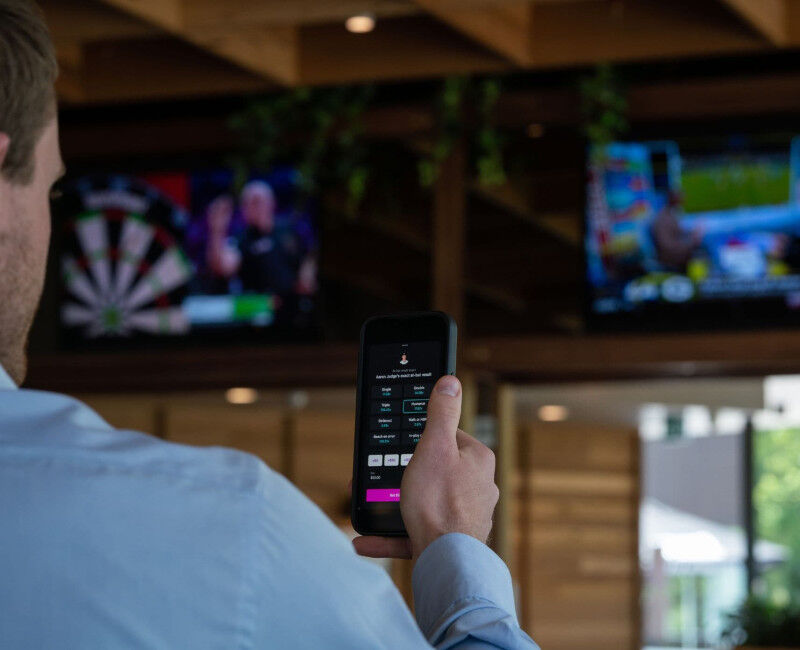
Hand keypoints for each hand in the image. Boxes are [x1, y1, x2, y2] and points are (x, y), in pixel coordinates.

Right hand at [353, 375, 498, 561]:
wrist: (445, 558)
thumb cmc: (440, 501)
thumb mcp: (434, 446)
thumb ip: (441, 413)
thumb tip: (451, 382)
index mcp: (478, 460)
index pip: (450, 438)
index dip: (424, 440)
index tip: (405, 446)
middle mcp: (478, 487)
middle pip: (437, 470)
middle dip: (408, 474)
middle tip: (384, 477)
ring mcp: (466, 516)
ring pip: (425, 503)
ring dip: (397, 505)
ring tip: (371, 506)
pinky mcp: (450, 540)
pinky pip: (416, 532)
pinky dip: (392, 533)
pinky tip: (365, 539)